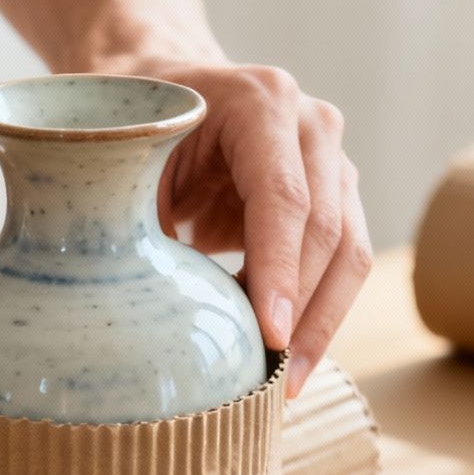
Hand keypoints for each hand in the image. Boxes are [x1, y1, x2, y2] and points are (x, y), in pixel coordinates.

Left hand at [117, 58, 371, 396]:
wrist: (163, 91)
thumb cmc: (136, 126)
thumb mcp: (122, 163)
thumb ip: (137, 221)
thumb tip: (149, 308)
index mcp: (260, 102)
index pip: (284, 199)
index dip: (280, 272)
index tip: (269, 337)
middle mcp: (311, 127)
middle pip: (328, 232)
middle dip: (306, 313)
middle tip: (276, 381)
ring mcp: (332, 161)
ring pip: (350, 253)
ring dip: (321, 323)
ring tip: (285, 383)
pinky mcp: (335, 198)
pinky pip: (341, 263)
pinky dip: (316, 313)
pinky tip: (285, 357)